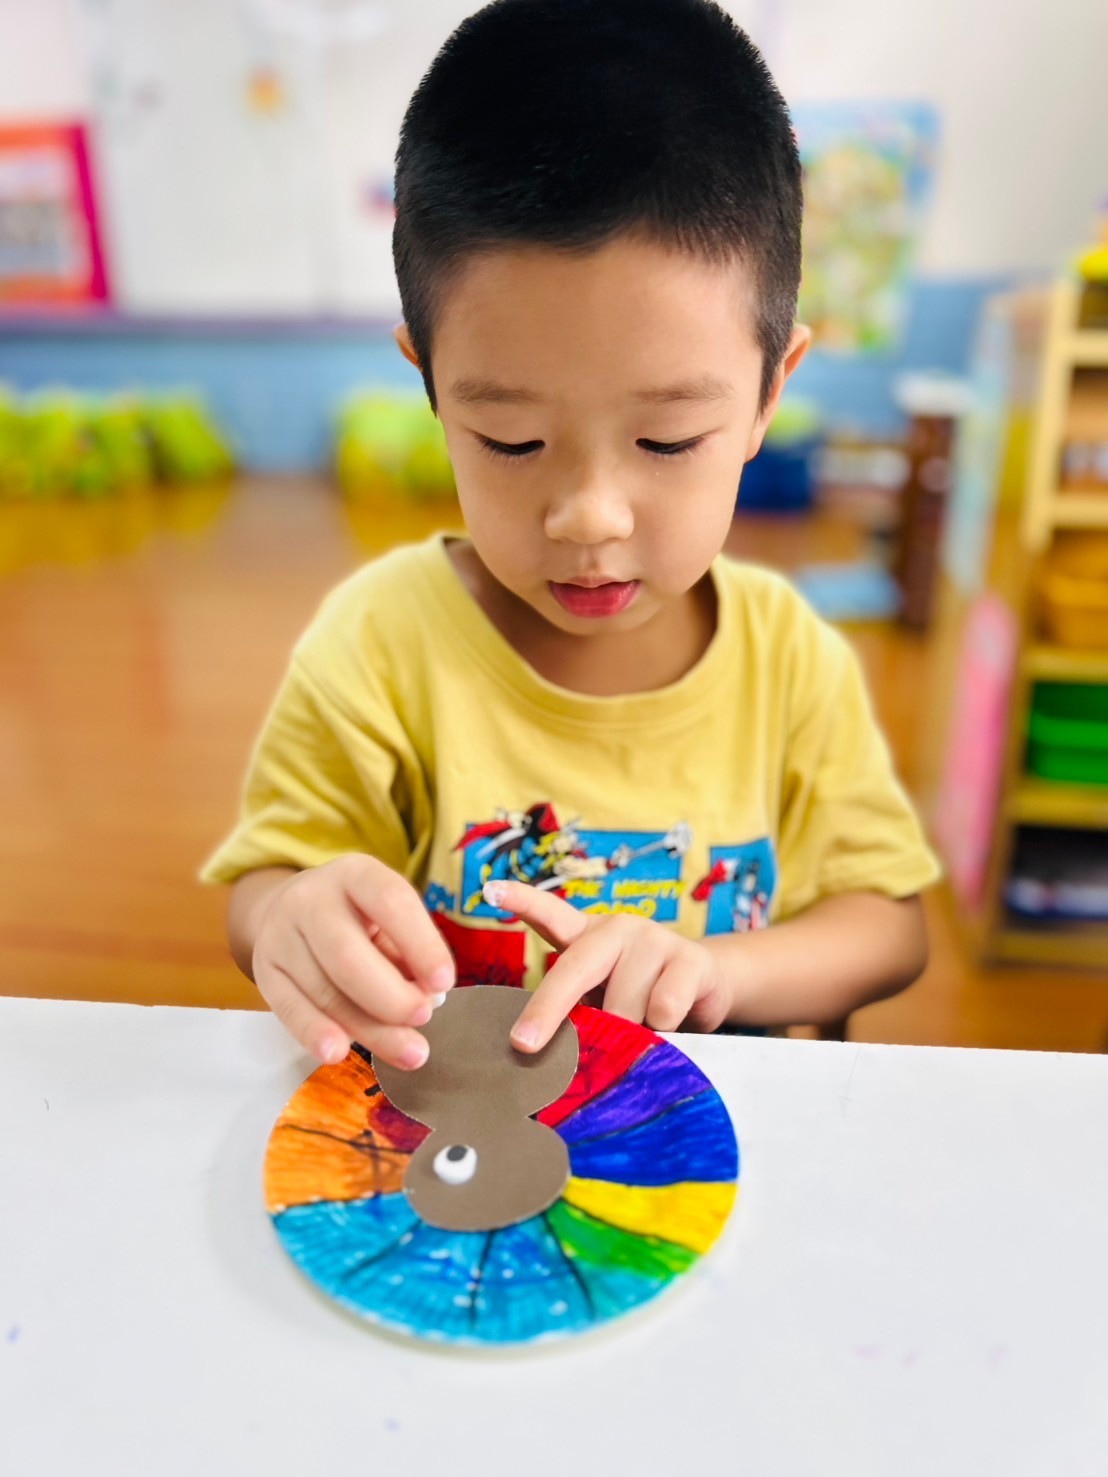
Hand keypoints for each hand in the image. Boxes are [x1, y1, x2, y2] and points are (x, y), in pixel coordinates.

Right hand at [252, 855, 454, 1068]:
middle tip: (423, 1017)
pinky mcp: (265, 972)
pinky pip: (290, 1009)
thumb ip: (408, 954)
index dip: (420, 944)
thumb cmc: (359, 916)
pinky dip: (315, 1033)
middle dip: (391, 996)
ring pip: (324, 990)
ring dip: (370, 1028)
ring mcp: (280, 935)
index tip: (444, 983)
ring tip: (409, 1051)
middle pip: (347, 954)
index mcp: (355, 873)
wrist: (293, 907)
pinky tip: (339, 1052)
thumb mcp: (389, 917)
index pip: (390, 901)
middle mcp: (310, 898)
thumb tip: (427, 1001)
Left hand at [484, 880, 730, 1051]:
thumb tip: (544, 1055)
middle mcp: (616, 929)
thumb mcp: (602, 1001)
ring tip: (639, 1037)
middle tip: (525, 1044)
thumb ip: (578, 1015)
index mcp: (586, 937)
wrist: (706, 988)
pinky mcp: (690, 958)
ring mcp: (654, 939)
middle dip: (547, 1009)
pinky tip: (670, 1026)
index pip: (550, 913)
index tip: (489, 890)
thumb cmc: (639, 997)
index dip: (520, 900)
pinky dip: (662, 1029)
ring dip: (627, 1034)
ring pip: (623, 1003)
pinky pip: (664, 1006)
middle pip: (573, 968)